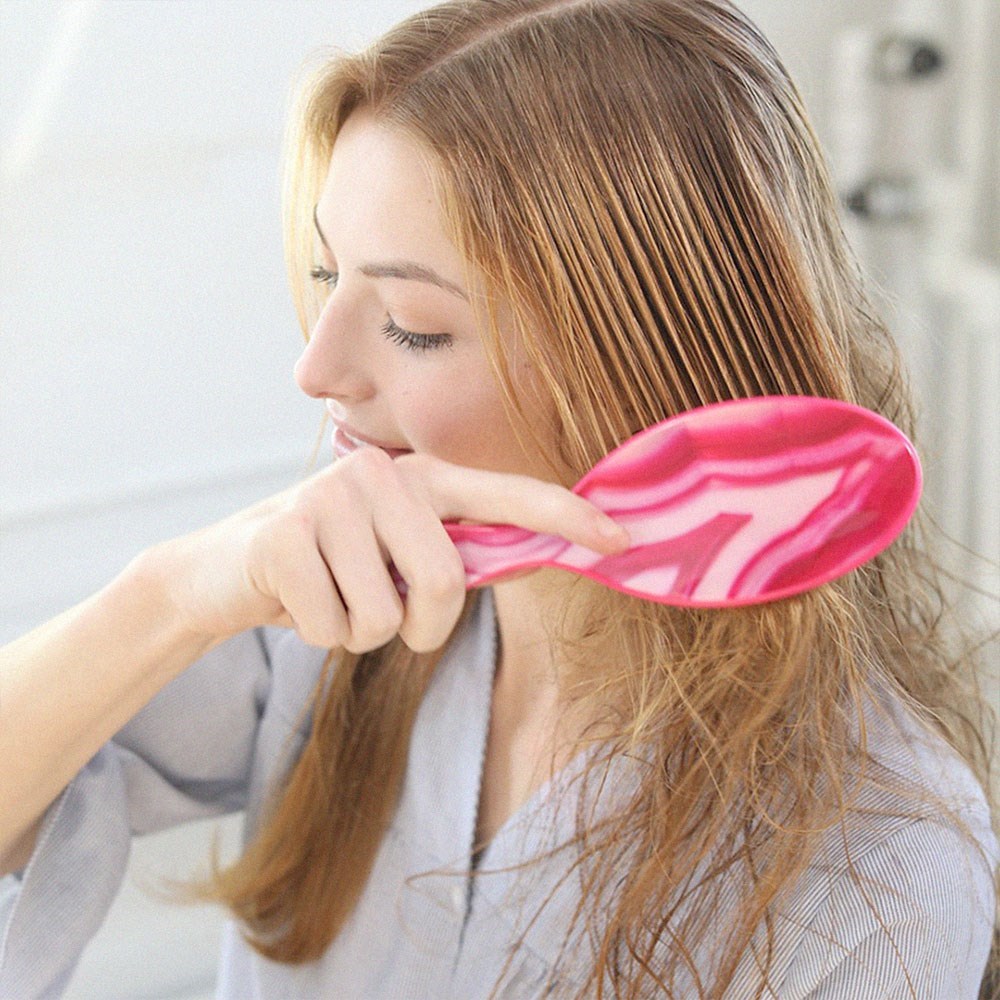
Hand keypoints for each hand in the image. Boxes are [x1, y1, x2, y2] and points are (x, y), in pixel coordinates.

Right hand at [151, 449, 628, 653]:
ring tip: (330, 598)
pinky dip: (318, 636)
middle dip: (418, 626)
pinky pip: (335, 630)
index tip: (621, 540)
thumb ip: (452, 553)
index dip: (564, 516)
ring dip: (360, 633)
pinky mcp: (284, 536)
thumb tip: (539, 555)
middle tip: (382, 615)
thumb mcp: (393, 554)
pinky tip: (295, 602)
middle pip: (444, 583)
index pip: (505, 495)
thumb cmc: (331, 567)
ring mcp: (331, 498)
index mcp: (422, 479)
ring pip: (386, 618)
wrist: (224, 571)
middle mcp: (383, 475)